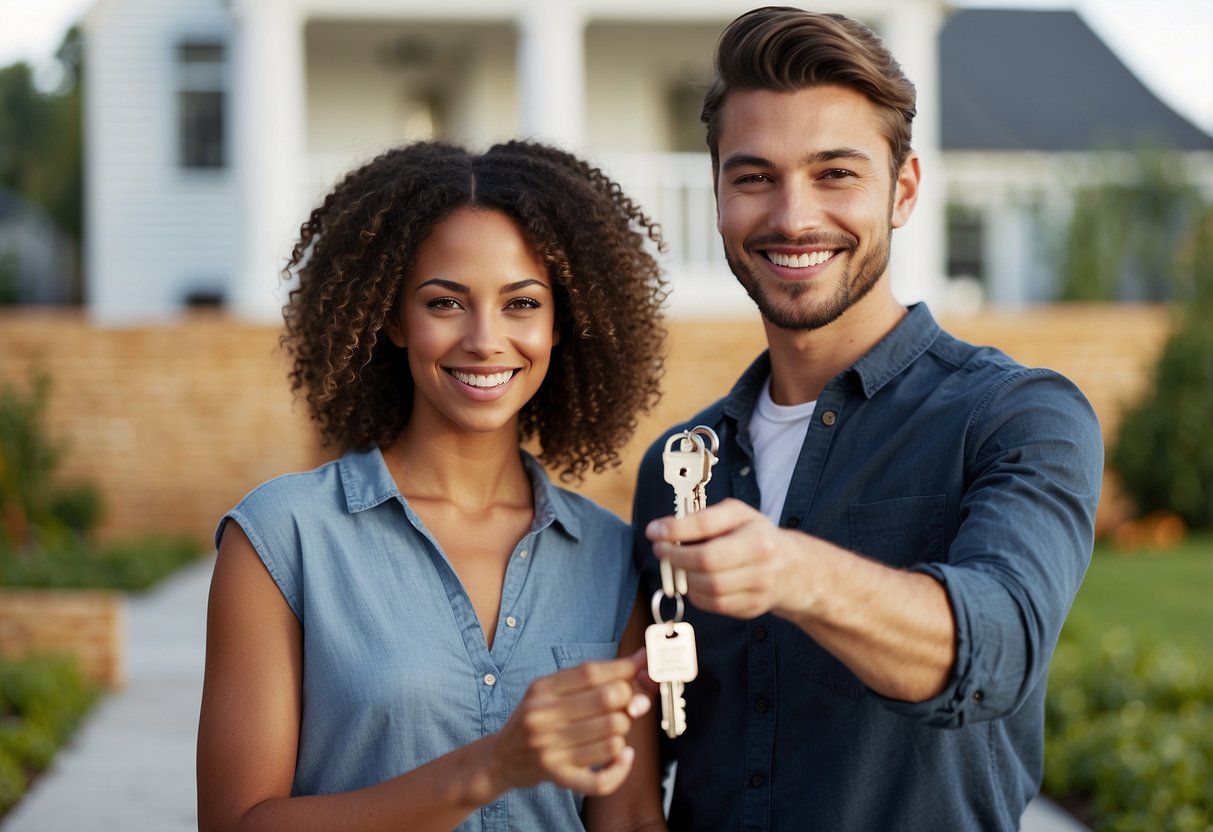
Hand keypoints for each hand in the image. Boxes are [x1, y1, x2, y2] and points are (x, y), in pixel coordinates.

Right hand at [488, 651, 650, 795]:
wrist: (499, 759)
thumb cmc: (535, 720)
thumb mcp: (550, 691)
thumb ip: (592, 679)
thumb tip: (642, 661)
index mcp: (542, 689)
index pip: (591, 672)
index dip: (624, 668)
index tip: (643, 667)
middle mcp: (543, 716)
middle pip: (608, 700)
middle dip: (628, 701)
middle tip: (625, 707)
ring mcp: (549, 749)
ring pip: (613, 737)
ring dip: (623, 735)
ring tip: (614, 733)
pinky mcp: (557, 777)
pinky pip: (601, 780)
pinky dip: (621, 769)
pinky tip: (623, 757)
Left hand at [646, 497, 814, 620]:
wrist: (792, 569)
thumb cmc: (756, 536)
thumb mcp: (736, 515)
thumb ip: (703, 518)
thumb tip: (664, 529)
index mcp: (756, 532)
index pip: (707, 528)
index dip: (675, 530)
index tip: (654, 531)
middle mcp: (761, 560)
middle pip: (706, 562)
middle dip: (676, 557)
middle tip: (662, 550)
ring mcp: (758, 587)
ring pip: (707, 587)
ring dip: (685, 577)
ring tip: (679, 565)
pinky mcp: (751, 607)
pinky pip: (713, 605)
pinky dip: (696, 594)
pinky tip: (695, 581)